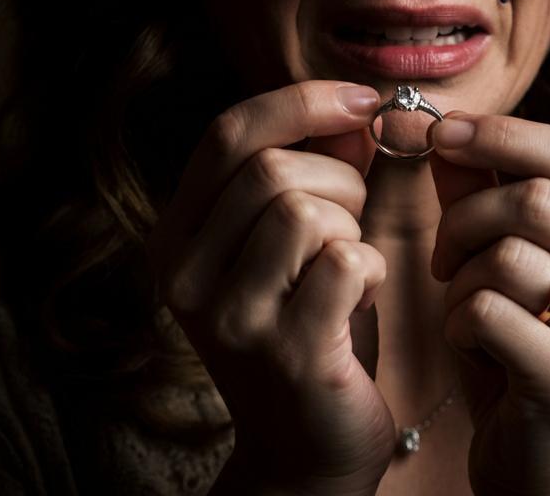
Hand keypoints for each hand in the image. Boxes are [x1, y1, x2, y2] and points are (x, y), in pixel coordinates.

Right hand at [147, 81, 396, 495]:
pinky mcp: (284, 353)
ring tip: (351, 261)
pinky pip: (343, 261)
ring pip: (303, 210)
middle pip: (270, 169)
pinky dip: (370, 265)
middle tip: (354, 217)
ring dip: (352, 223)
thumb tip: (353, 109)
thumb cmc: (308, 323)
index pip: (228, 133)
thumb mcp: (297, 238)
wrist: (306, 447)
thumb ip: (317, 166)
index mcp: (178, 234)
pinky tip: (363, 294)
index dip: (300, 102)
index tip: (361, 102)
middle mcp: (185, 275)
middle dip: (338, 178)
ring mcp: (230, 318)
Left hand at [428, 113, 549, 495]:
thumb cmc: (524, 351)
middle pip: (537, 198)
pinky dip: (459, 321)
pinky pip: (489, 311)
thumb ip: (480, 192)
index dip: (504, 133)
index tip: (443, 131)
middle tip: (444, 253)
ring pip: (508, 254)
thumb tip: (437, 123)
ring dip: (460, 276)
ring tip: (464, 304)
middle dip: (466, 216)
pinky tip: (473, 345)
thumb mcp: (506, 262)